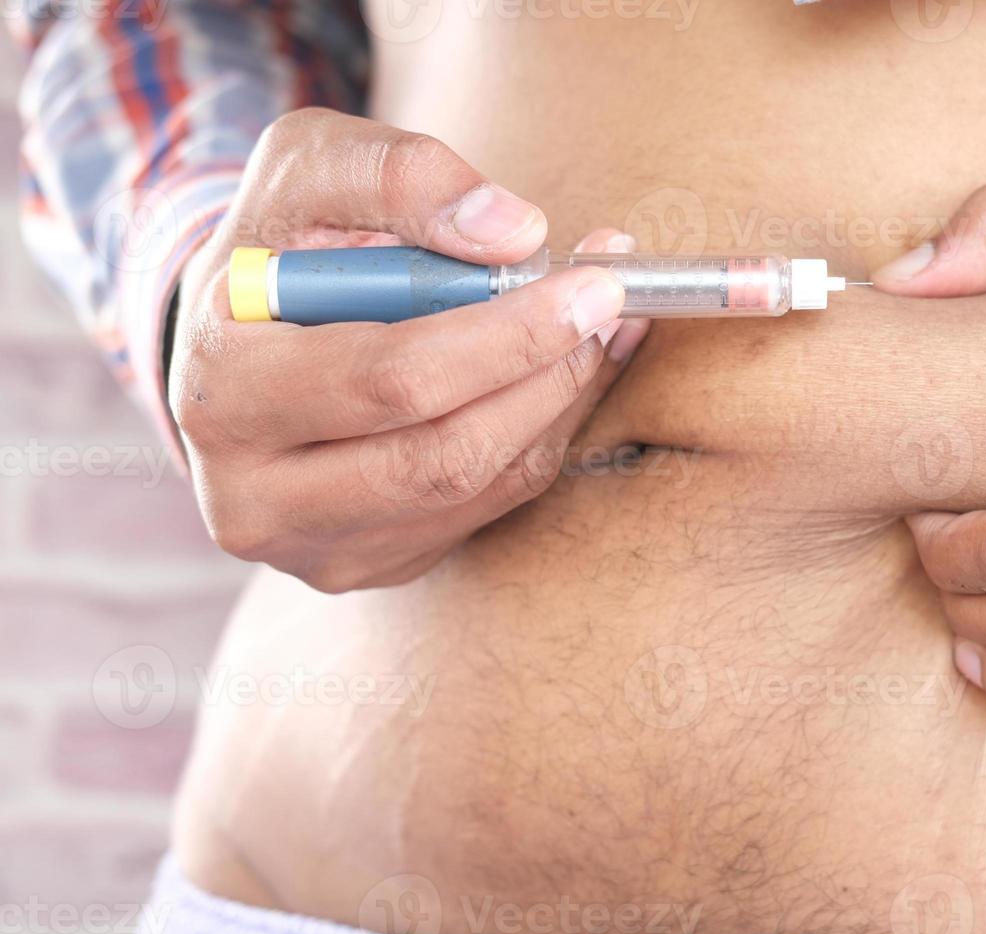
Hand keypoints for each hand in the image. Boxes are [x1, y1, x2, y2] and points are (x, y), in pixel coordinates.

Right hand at [171, 108, 649, 592]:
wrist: (235, 339)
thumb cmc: (281, 243)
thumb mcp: (312, 166)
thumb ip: (401, 176)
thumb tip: (515, 231)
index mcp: (222, 389)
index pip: (390, 379)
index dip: (505, 334)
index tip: (591, 282)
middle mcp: (253, 493)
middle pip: (444, 456)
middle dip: (548, 373)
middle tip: (611, 305)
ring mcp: (313, 544)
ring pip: (476, 487)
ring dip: (559, 403)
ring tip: (601, 326)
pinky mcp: (369, 562)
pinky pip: (485, 507)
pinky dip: (542, 434)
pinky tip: (564, 372)